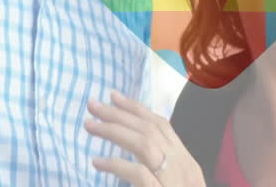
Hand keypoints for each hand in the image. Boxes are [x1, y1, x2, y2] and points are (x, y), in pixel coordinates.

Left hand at [86, 90, 205, 186]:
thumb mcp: (173, 183)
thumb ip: (160, 169)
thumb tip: (139, 155)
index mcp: (186, 163)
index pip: (162, 125)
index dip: (137, 108)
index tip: (114, 97)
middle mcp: (184, 167)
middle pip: (150, 129)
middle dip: (119, 113)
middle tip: (92, 104)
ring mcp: (174, 181)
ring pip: (144, 144)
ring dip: (114, 131)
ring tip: (89, 126)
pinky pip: (138, 173)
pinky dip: (116, 164)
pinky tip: (97, 162)